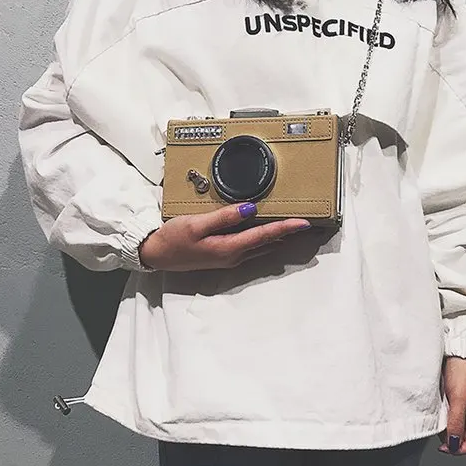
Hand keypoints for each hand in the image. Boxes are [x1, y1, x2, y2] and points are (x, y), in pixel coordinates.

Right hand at [139, 202, 310, 271]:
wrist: (156, 255)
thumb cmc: (173, 238)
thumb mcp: (196, 224)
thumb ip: (224, 217)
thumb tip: (250, 208)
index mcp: (229, 248)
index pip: (264, 235)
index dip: (286, 227)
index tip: (305, 222)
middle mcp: (234, 256)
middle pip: (268, 243)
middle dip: (289, 234)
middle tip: (309, 226)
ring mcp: (229, 258)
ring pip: (262, 247)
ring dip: (279, 238)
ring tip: (296, 228)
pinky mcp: (224, 255)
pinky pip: (252, 247)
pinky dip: (265, 239)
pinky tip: (269, 233)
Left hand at [438, 356, 465, 455]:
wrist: (461, 351)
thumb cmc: (463, 370)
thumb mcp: (458, 398)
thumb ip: (456, 422)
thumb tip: (454, 443)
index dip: (461, 449)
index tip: (447, 448)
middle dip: (454, 441)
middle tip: (439, 438)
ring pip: (462, 427)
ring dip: (451, 430)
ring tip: (439, 426)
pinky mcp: (464, 399)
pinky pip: (457, 416)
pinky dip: (449, 419)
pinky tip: (440, 416)